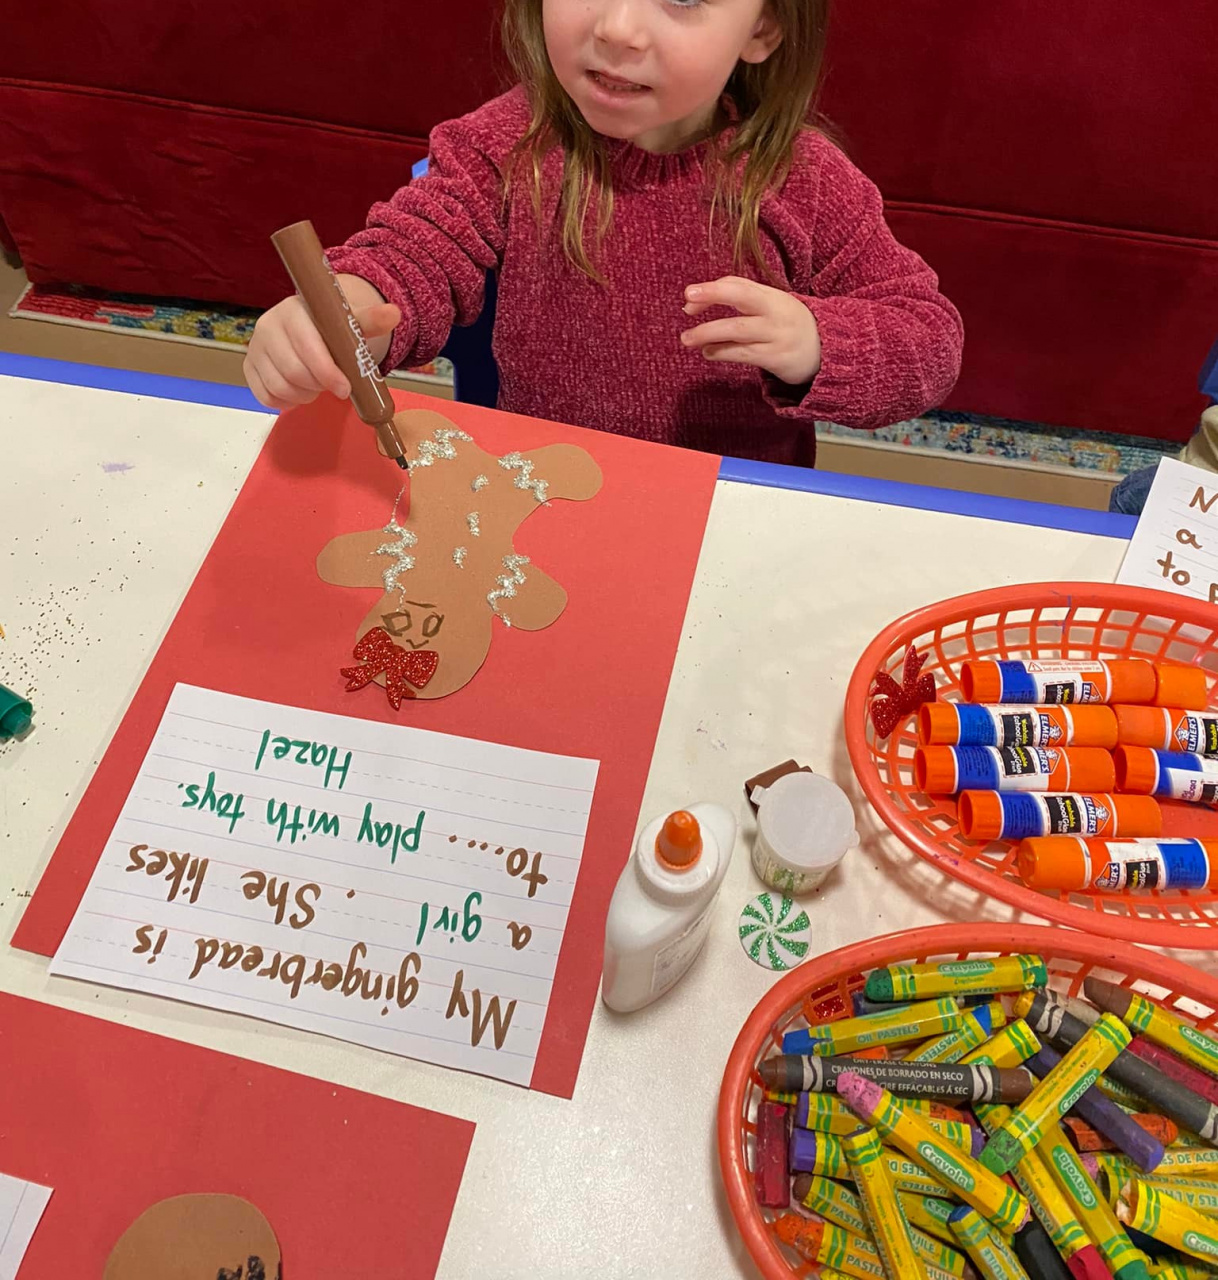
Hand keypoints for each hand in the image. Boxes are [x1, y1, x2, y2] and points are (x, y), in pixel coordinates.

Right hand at [244, 282, 400, 410]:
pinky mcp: (249, 367)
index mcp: (293, 311)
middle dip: (319, 385)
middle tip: (335, 384)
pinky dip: (287, 402)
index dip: (328, 372)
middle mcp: (268, 326)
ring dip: (305, 395)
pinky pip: (266, 396)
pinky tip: (301, 391)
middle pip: (293, 372)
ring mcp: (255, 347)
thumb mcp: (354, 322)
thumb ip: (372, 321)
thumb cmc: (334, 328)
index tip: (345, 388)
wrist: (313, 325)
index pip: (307, 347)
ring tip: (318, 385)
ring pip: (280, 387)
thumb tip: (394, 313)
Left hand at [681, 276, 821, 385]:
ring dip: (708, 333)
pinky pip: (743, 353)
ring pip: (737, 329)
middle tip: (686, 304)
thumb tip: (693, 302)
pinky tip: (708, 352)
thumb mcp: (771, 306)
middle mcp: (775, 311)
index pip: (739, 284)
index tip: (689, 295)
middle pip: (741, 297)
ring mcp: (776, 334)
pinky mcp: (776, 357)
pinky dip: (722, 352)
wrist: (827, 352)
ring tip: (687, 339)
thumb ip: (740, 300)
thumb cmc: (788, 326)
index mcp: (772, 295)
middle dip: (713, 296)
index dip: (713, 288)